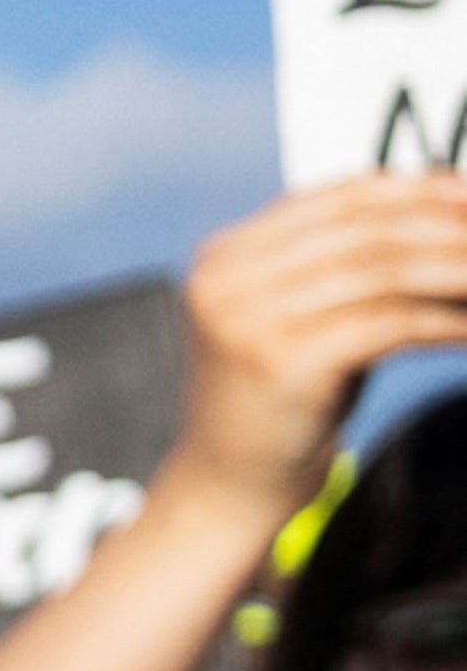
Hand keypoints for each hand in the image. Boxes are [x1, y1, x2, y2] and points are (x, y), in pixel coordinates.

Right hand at [169, 179, 466, 520]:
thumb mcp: (300, 315)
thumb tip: (444, 212)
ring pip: (386, 271)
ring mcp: (249, 319)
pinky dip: (444, 321)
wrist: (228, 481)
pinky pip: (390, 323)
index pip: (340, 196)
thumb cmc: (279, 397)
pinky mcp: (283, 362)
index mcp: (227, 254)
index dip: (417, 189)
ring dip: (458, 271)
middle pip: (368, 228)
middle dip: (449, 228)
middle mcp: (228, 278)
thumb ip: (343, 264)